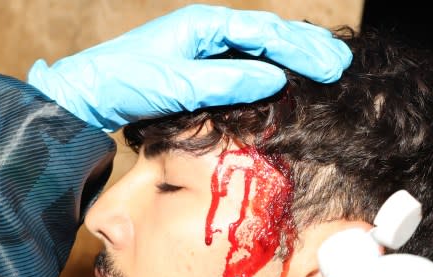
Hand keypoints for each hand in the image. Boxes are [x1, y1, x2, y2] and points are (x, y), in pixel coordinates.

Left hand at [27, 5, 351, 130]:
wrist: (89, 95)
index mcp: (205, 25)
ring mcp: (209, 50)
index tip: (331, 65)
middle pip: (270, 35)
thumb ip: (226, 81)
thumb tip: (274, 78)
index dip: (301, 49)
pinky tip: (295, 77)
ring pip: (264, 48)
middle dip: (308, 48)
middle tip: (343, 64)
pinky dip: (278, 68)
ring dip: (298, 56)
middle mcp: (210, 32)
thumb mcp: (176, 83)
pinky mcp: (206, 70)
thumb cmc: (125, 83)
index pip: (264, 33)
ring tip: (332, 64)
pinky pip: (251, 64)